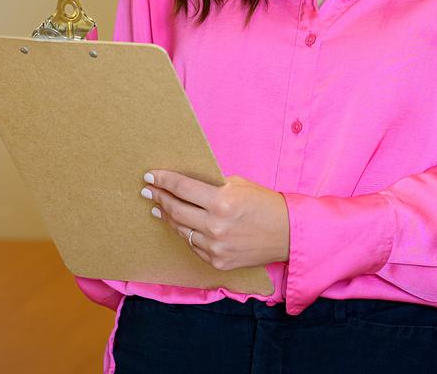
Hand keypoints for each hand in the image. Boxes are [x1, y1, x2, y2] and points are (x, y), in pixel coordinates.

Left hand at [141, 170, 289, 270]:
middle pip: (175, 209)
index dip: (163, 180)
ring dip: (168, 217)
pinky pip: (193, 245)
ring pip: (180, 229)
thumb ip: (212, 185)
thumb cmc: (264, 204)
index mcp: (221, 202)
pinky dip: (185, 233)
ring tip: (159, 208)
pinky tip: (180, 225)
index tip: (151, 175)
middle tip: (148, 191)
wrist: (288, 234)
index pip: (182, 187)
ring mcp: (215, 247)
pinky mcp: (217, 262)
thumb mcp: (238, 185)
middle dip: (159, 197)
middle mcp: (215, 226)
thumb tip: (185, 182)